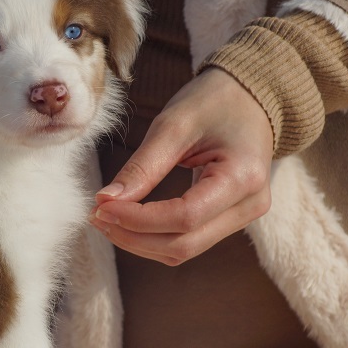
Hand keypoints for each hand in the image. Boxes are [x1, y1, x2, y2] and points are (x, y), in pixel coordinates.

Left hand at [90, 67, 273, 265]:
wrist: (249, 97)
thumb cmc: (214, 102)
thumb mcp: (173, 125)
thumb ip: (142, 167)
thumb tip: (106, 200)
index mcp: (244, 177)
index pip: (185, 217)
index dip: (138, 219)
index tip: (101, 206)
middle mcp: (250, 205)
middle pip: (184, 244)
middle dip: (134, 236)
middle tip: (96, 215)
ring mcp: (243, 216)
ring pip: (184, 249)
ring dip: (140, 242)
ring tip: (106, 217)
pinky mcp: (229, 218)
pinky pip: (188, 241)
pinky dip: (153, 236)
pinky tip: (127, 221)